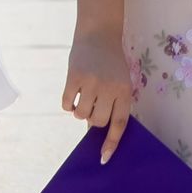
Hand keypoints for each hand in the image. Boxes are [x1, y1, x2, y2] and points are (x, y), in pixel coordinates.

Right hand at [62, 32, 133, 162]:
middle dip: (94, 119)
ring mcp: (90, 82)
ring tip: (84, 95)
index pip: (119, 123)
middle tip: (94, 105)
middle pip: (98, 122)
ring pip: (81, 115)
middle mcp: (109, 88)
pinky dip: (68, 104)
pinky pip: (67, 105)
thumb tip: (96, 131)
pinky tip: (73, 92)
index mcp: (125, 90)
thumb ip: (113, 104)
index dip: (111, 143)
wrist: (98, 33)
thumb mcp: (120, 81)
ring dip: (81, 110)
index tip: (103, 159)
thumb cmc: (111, 62)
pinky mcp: (73, 77)